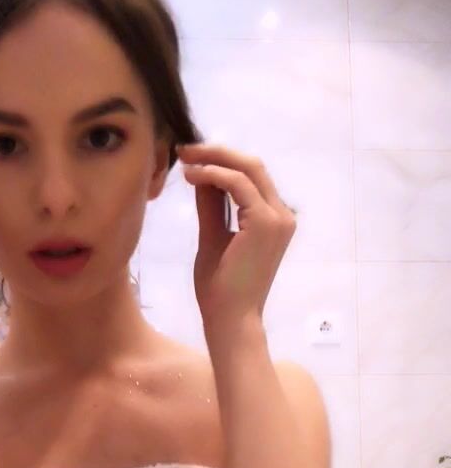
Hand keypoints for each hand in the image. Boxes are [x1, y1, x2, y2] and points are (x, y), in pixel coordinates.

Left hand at [178, 143, 296, 329]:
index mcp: (273, 218)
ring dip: (213, 159)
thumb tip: (202, 176)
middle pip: (252, 165)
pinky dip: (214, 175)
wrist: (230, 318)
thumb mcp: (213, 237)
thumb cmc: (221, 288)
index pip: (251, 176)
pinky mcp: (264, 222)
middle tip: (185, 149)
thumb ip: (211, 206)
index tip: (191, 158)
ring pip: (247, 169)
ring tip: (185, 159)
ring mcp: (277, 217)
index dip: (222, 161)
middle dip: (217, 152)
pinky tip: (192, 175)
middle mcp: (282, 214)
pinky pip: (238, 185)